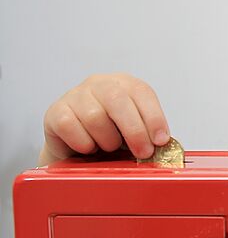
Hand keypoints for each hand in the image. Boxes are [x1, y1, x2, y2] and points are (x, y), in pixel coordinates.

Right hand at [38, 73, 170, 165]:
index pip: (142, 92)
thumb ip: (149, 134)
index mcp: (125, 84)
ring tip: (108, 147)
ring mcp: (75, 95)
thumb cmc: (112, 137)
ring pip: (94, 117)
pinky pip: (70, 127)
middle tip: (143, 153)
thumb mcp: (136, 132)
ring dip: (107, 140)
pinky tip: (89, 147)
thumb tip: (161, 145)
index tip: (160, 140)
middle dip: (134, 131)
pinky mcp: (56, 111)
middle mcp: (100, 84)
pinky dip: (83, 143)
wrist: (77, 147)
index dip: (154, 117)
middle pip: (117, 100)